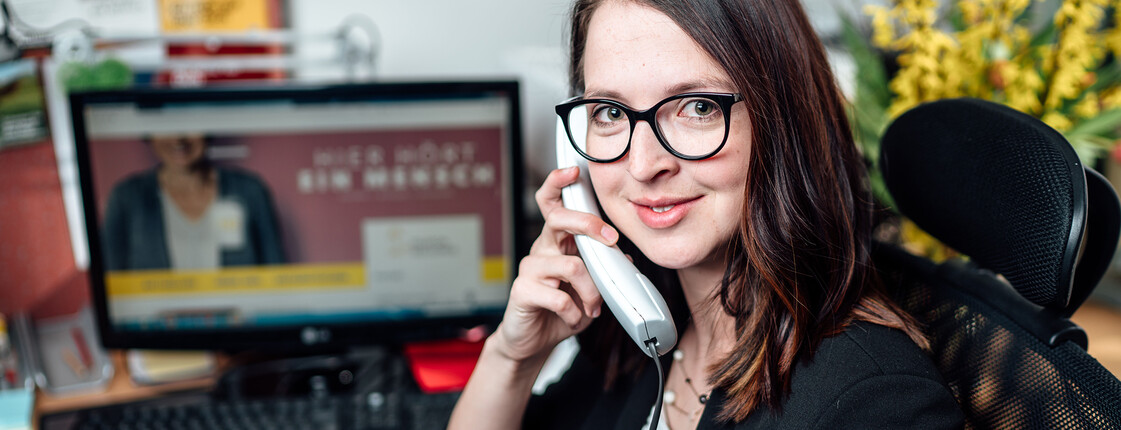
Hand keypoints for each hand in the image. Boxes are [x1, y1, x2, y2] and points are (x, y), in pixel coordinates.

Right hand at [491, 166, 616, 362]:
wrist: (532, 341)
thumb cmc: (559, 310)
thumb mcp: (589, 287)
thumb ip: (604, 268)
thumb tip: (624, 256)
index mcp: (557, 241)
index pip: (552, 203)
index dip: (558, 183)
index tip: (573, 171)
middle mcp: (542, 249)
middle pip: (558, 219)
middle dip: (588, 223)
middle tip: (610, 239)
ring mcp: (530, 269)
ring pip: (571, 266)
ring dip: (591, 290)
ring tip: (593, 306)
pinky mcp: (522, 291)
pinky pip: (559, 296)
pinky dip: (575, 311)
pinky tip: (575, 318)